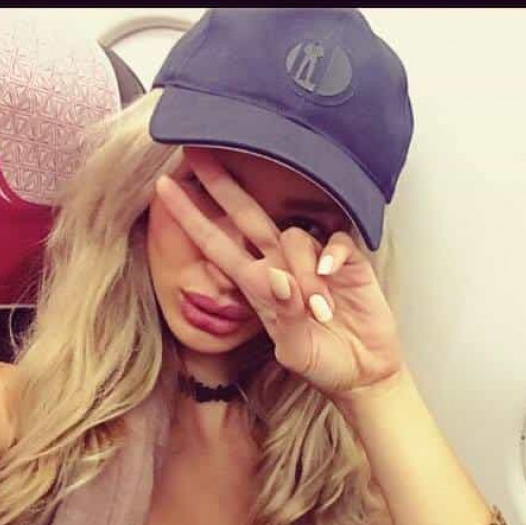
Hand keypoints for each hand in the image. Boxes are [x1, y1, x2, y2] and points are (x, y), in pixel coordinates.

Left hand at [154, 148, 405, 401]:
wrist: (363, 373)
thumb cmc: (323, 364)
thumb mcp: (295, 350)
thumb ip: (285, 316)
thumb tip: (280, 278)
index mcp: (257, 287)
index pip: (217, 244)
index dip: (191, 218)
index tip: (162, 189)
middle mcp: (281, 266)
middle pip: (248, 215)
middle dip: (222, 185)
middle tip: (197, 152)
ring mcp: (313, 261)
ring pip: (294, 237)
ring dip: (303, 274)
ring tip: (320, 312)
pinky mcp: (346, 262)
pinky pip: (334, 241)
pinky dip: (332, 255)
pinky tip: (332, 276)